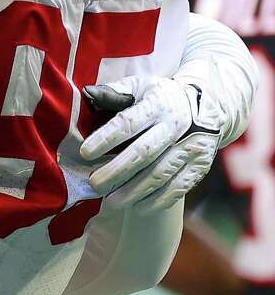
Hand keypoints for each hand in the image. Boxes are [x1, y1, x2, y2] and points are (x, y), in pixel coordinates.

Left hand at [80, 75, 223, 211]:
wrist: (208, 105)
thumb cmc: (160, 98)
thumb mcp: (139, 86)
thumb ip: (113, 93)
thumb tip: (87, 94)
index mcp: (157, 104)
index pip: (128, 123)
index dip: (106, 138)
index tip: (85, 152)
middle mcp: (176, 126)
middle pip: (144, 152)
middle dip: (117, 170)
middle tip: (95, 183)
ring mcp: (191, 147)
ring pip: (160, 174)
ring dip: (135, 191)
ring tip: (112, 201)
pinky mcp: (200, 165)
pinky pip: (179, 187)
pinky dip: (158, 200)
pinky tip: (138, 207)